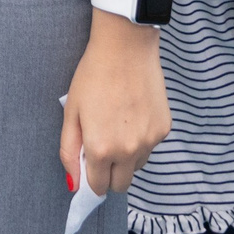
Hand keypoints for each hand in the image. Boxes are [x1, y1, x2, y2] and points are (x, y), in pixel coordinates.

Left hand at [60, 14, 169, 197]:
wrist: (125, 47)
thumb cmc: (93, 75)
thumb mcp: (71, 112)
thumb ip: (69, 151)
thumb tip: (73, 181)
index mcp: (101, 148)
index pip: (98, 186)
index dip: (91, 178)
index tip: (89, 166)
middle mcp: (128, 150)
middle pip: (120, 185)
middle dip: (109, 174)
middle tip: (102, 148)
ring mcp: (149, 141)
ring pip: (137, 167)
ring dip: (126, 158)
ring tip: (117, 126)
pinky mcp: (164, 129)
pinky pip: (150, 147)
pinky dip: (141, 140)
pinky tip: (132, 114)